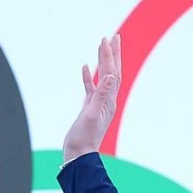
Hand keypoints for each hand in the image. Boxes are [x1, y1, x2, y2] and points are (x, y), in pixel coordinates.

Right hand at [63, 35, 120, 161]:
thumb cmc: (84, 138)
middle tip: (113, 36)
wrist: (78, 155)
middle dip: (112, 53)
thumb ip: (101, 95)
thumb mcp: (92, 114)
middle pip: (112, 71)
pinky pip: (90, 87)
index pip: (112, 72)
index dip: (110, 55)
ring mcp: (98, 103)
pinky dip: (88, 76)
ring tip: (102, 46)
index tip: (108, 39)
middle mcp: (107, 100)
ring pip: (102, 77)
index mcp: (109, 100)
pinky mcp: (89, 108)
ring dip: (102, 61)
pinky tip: (84, 67)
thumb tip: (111, 76)